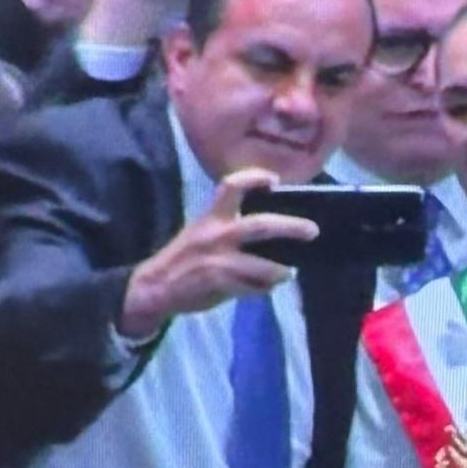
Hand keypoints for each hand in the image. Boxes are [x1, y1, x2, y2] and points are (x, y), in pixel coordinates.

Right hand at [118, 167, 318, 337]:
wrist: (154, 287)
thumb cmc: (183, 258)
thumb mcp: (202, 233)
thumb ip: (230, 228)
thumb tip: (271, 229)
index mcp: (211, 217)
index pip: (231, 186)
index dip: (254, 178)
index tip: (275, 180)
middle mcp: (216, 234)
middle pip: (261, 225)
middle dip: (292, 227)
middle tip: (312, 230)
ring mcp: (218, 260)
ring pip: (263, 265)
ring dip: (281, 270)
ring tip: (290, 272)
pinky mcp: (218, 283)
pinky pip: (252, 287)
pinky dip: (263, 288)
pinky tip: (267, 288)